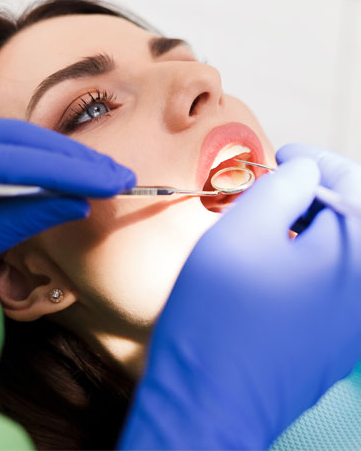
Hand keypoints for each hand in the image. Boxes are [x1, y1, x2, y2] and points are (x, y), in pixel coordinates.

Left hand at [0, 117, 134, 272]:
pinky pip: (9, 149)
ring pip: (17, 139)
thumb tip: (77, 204)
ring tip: (104, 173)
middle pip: (19, 139)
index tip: (113, 182)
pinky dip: (44, 161)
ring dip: (64, 155)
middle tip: (119, 176)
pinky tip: (72, 171)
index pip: (13, 159)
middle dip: (74, 158)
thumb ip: (19, 218)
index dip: (69, 170)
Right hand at [119, 148, 360, 449]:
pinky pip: (333, 279)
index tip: (285, 156)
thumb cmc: (219, 316)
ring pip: (341, 249)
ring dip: (308, 226)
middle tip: (272, 189)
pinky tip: (275, 261)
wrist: (210, 399)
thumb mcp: (244, 230)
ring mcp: (357, 319)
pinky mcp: (339, 339)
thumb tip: (304, 172)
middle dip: (311, 195)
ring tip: (269, 224)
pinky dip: (308, 257)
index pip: (350, 181)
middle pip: (350, 216)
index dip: (314, 161)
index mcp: (359, 254)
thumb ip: (282, 186)